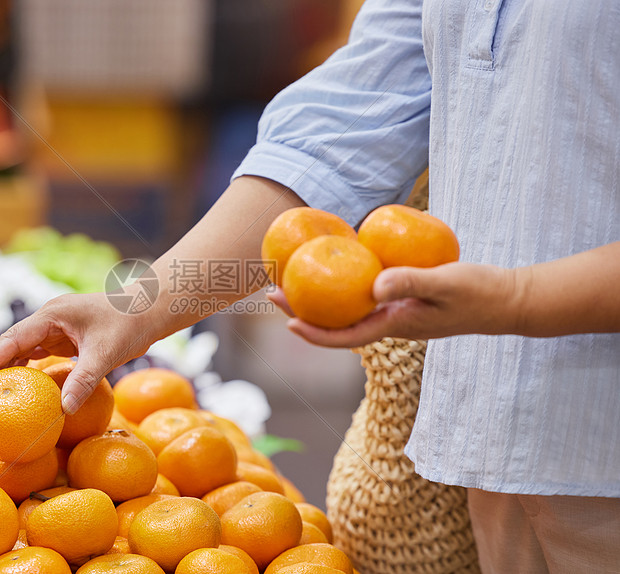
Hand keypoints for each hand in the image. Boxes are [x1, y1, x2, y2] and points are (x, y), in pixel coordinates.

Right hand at [0, 292, 155, 413]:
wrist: (149, 309)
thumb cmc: (129, 324)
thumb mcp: (105, 353)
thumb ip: (84, 381)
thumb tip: (63, 412)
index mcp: (52, 315)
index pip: (12, 339)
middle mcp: (49, 318)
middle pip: (12, 343)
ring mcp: (57, 327)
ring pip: (24, 348)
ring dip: (10, 368)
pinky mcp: (66, 336)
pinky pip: (40, 353)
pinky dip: (30, 369)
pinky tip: (24, 388)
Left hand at [268, 262, 520, 346]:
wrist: (508, 300)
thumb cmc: (480, 292)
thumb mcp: (446, 283)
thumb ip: (412, 282)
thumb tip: (374, 286)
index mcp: (394, 325)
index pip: (344, 337)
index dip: (313, 333)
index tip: (286, 322)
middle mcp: (390, 323)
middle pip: (337, 323)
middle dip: (303, 312)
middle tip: (273, 292)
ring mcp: (397, 313)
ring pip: (348, 310)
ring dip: (319, 299)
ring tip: (294, 278)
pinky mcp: (405, 300)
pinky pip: (366, 297)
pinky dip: (345, 286)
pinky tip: (339, 265)